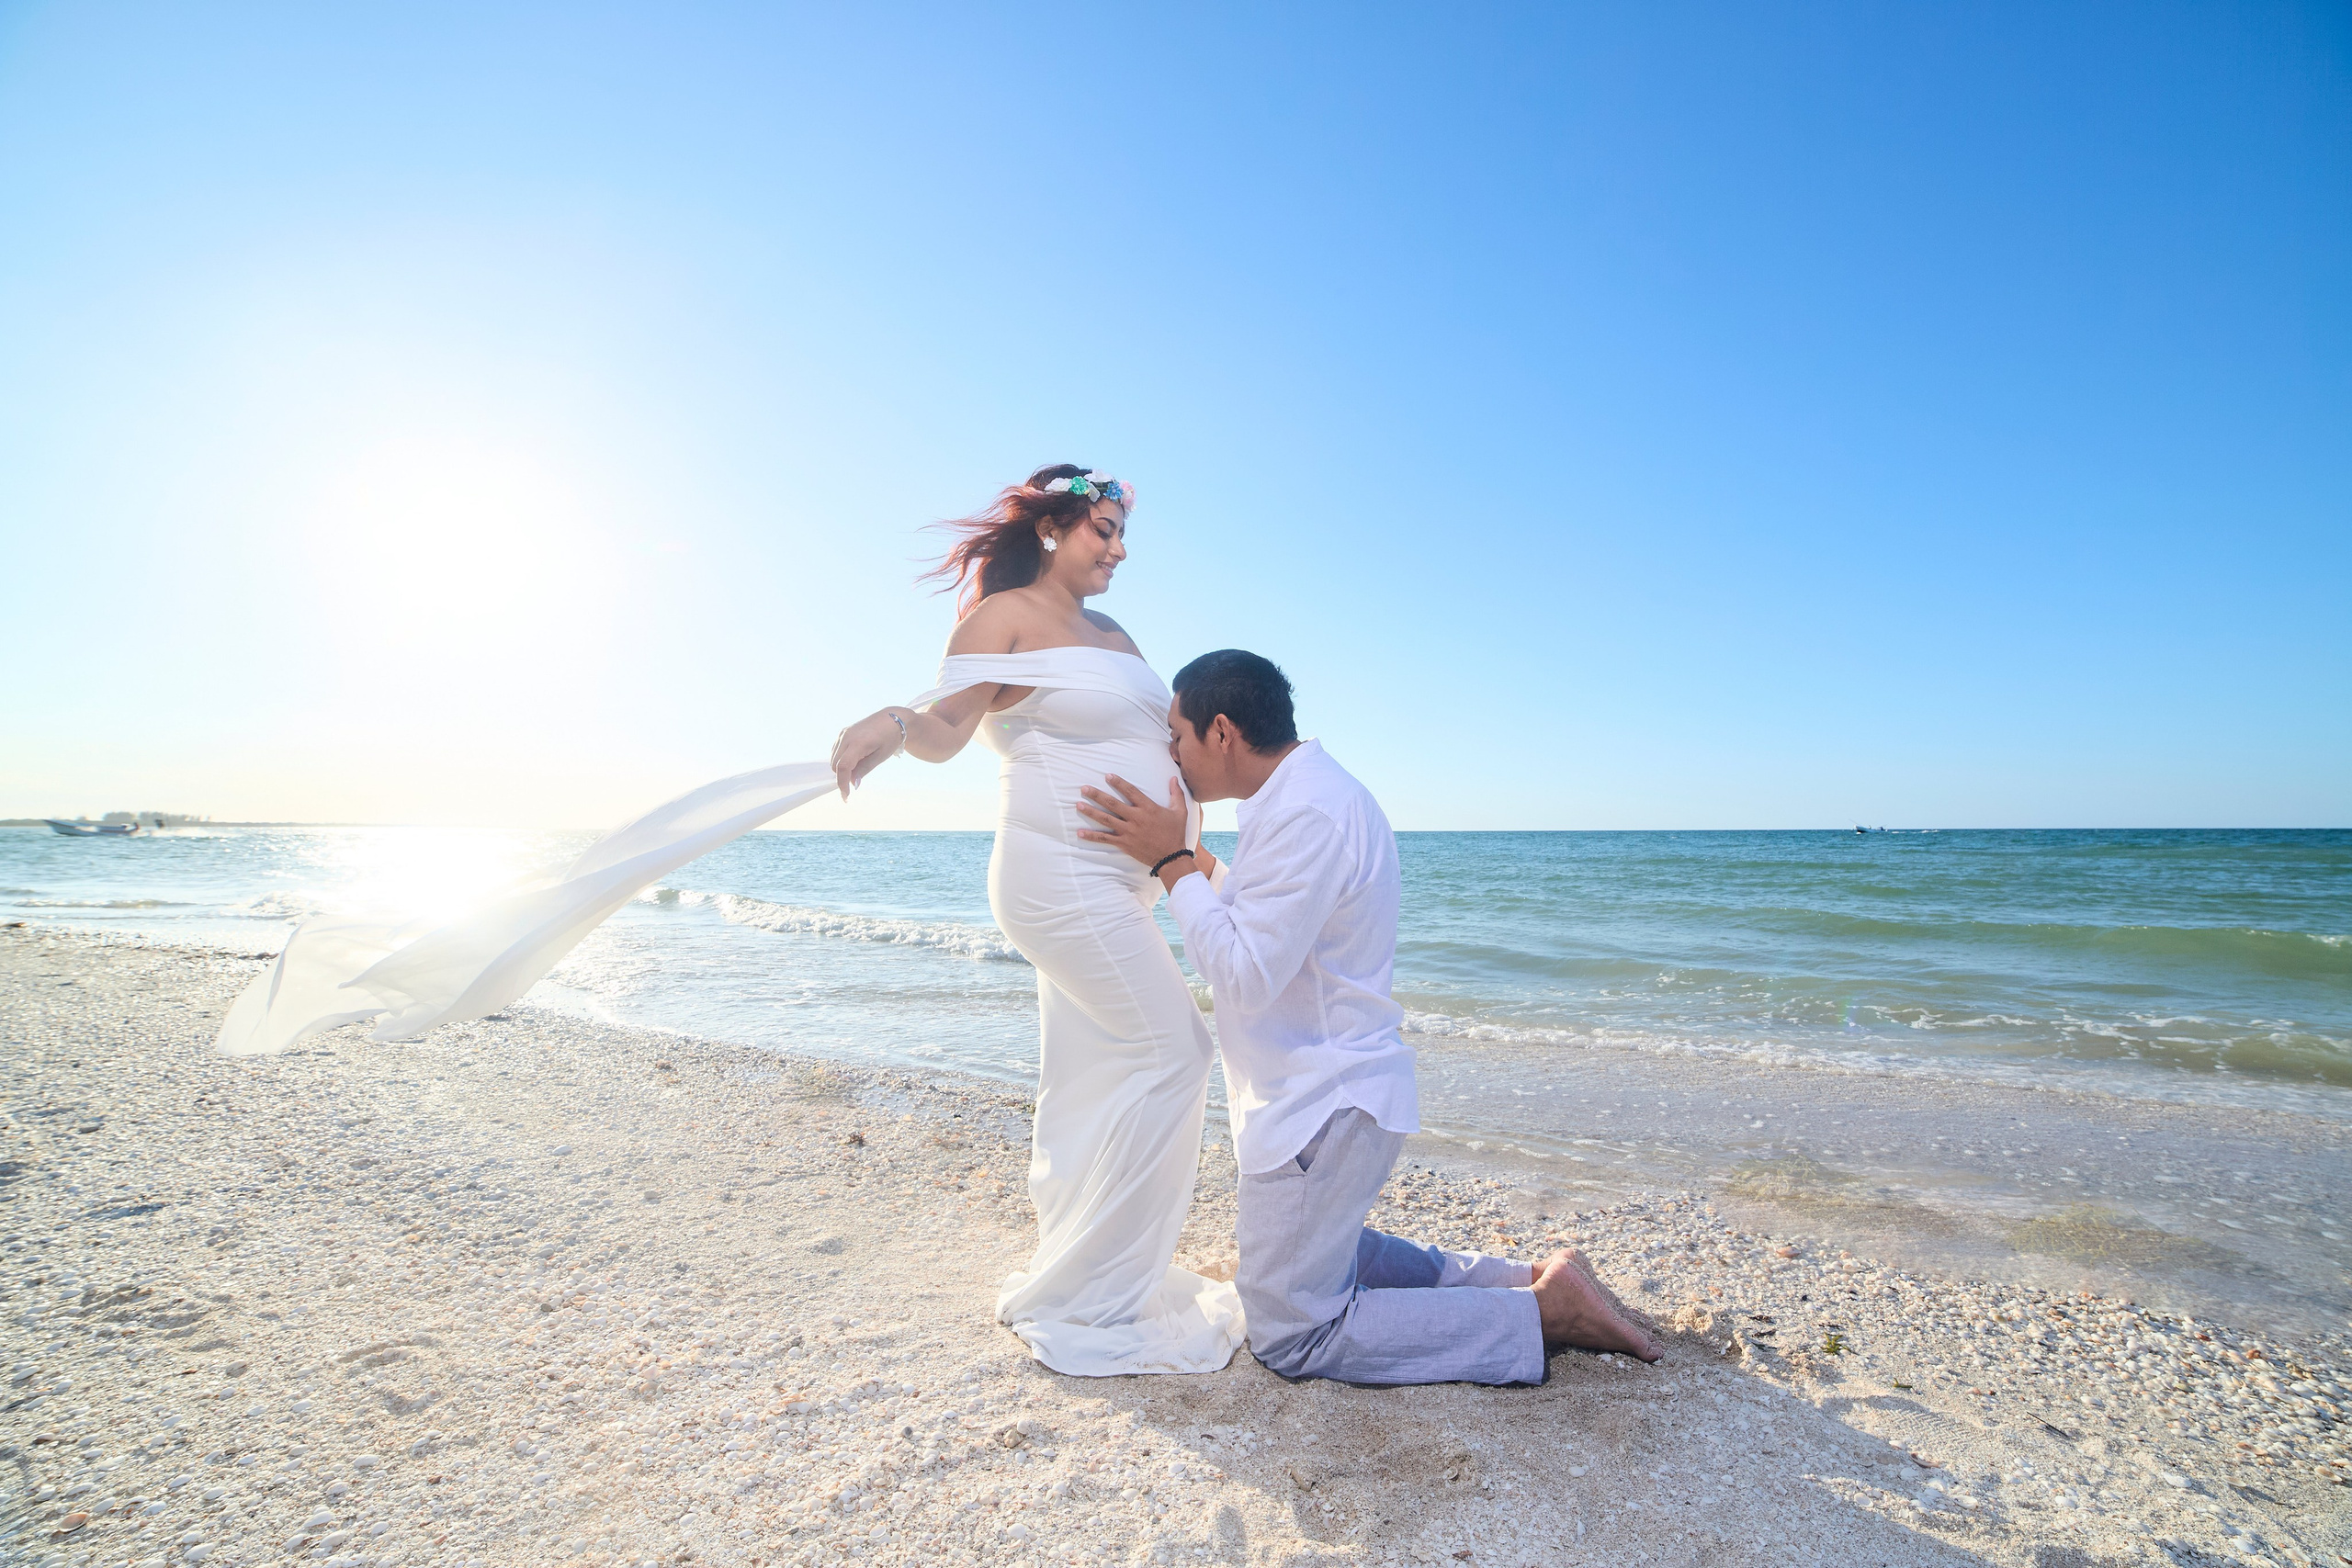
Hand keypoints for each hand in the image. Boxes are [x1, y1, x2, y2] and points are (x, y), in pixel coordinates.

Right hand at [830, 712, 903, 798]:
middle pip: (835, 765)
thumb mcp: (880, 757)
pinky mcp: (842, 733)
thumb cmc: (890, 738)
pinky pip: (836, 751)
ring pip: (833, 759)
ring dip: (842, 768)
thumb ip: (864, 770)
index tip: (846, 797)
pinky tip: (856, 758)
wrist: (892, 719)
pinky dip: (841, 759)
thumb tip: (853, 784)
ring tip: (861, 763)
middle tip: (858, 777)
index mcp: (858, 743)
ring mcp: (843, 734)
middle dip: (843, 776)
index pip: (843, 767)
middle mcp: (846, 737)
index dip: (842, 783)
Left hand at [1075, 774, 1190, 872]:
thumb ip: (1176, 793)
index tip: (1107, 776)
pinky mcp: (1124, 843)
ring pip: (1106, 820)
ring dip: (1091, 812)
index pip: (1131, 791)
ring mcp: (1128, 831)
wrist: (1171, 857)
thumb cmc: (1175, 833)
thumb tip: (1173, 778)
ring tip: (1078, 805)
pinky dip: (1092, 836)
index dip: (1119, 783)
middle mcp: (1136, 818)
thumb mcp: (1180, 811)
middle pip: (1113, 804)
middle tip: (1084, 788)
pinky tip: (1080, 832)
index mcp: (1148, 808)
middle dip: (1097, 795)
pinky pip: (1105, 839)